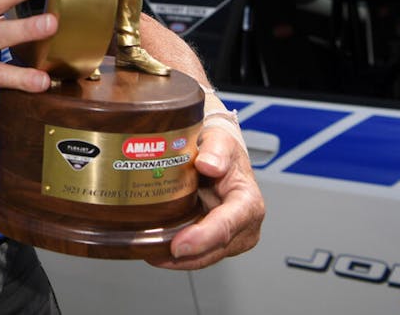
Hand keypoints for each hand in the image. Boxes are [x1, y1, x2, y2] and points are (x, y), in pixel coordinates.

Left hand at [150, 125, 264, 269]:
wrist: (218, 153)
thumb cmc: (221, 147)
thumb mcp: (219, 138)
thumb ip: (216, 149)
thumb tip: (209, 164)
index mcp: (248, 199)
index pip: (229, 223)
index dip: (204, 237)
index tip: (180, 244)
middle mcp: (243, 223)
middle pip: (216, 248)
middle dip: (187, 256)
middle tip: (156, 254)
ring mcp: (230, 235)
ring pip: (206, 257)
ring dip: (179, 261)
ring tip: (151, 254)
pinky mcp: (214, 240)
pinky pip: (198, 254)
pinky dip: (177, 257)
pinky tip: (156, 253)